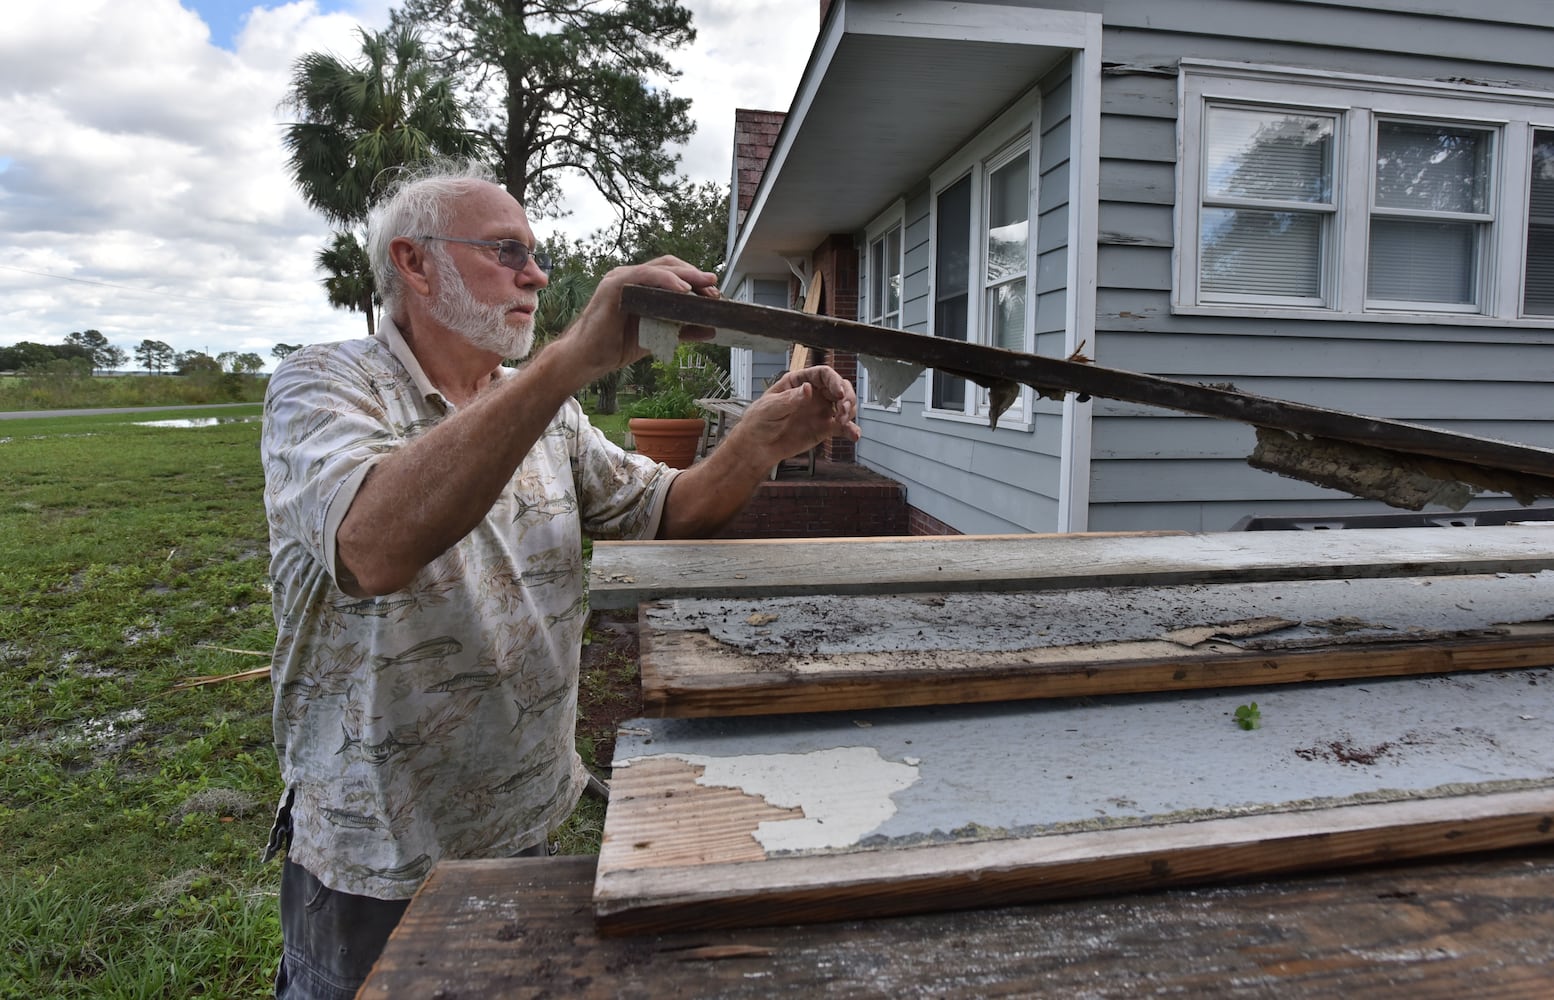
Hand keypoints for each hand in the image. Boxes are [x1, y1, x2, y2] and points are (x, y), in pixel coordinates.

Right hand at [549, 255, 717, 384]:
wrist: (587, 359)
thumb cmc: (615, 346)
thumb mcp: (656, 337)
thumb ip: (681, 330)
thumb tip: (710, 329)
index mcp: (639, 287)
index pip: (672, 274)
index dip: (694, 280)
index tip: (714, 292)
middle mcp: (630, 278)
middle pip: (669, 266)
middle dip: (695, 276)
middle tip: (715, 289)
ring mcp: (621, 279)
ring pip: (659, 268)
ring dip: (686, 276)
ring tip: (706, 286)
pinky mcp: (614, 286)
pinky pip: (644, 276)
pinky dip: (666, 281)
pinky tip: (682, 290)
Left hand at [734, 365, 860, 463]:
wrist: (758, 446)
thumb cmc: (759, 421)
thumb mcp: (770, 408)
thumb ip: (790, 399)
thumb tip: (808, 388)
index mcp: (799, 382)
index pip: (823, 374)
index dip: (835, 381)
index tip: (839, 394)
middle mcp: (814, 393)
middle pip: (839, 387)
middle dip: (847, 397)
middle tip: (844, 410)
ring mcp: (820, 410)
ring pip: (845, 405)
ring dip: (850, 411)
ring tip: (844, 422)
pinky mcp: (824, 428)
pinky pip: (842, 426)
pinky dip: (851, 430)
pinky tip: (854, 435)